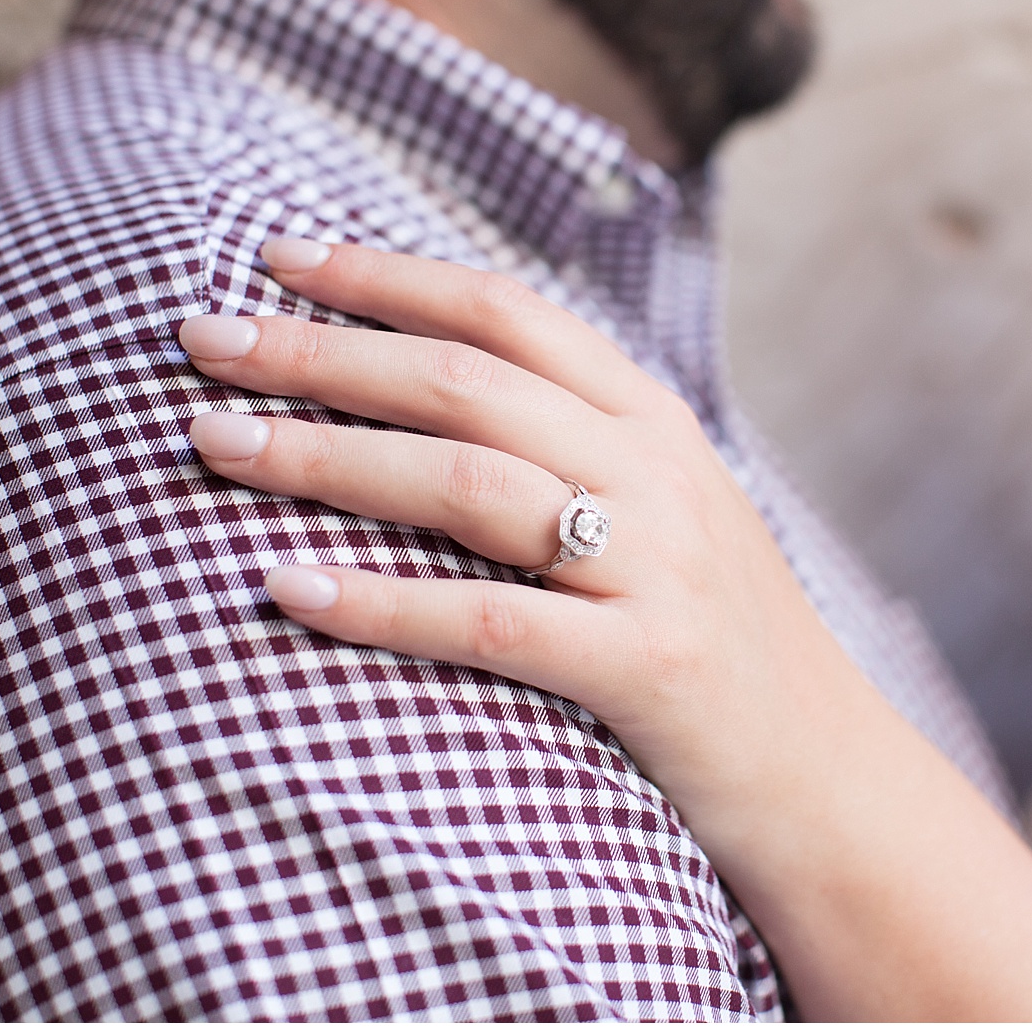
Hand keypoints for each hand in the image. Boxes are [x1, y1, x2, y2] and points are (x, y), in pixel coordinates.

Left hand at [177, 239, 1031, 1020]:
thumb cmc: (715, 642)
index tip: (276, 250)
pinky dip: (380, 603)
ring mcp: (658, 566)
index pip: (508, 310)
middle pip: (465, 380)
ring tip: (213, 445)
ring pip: (468, 482)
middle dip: (321, 350)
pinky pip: (491, 622)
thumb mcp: (664, 512)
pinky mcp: (648, 668)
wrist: (830, 781)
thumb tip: (430, 385)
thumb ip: (573, 444)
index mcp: (654, 420)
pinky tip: (285, 590)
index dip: (388, 273)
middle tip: (201, 336)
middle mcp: (657, 472)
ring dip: (326, 456)